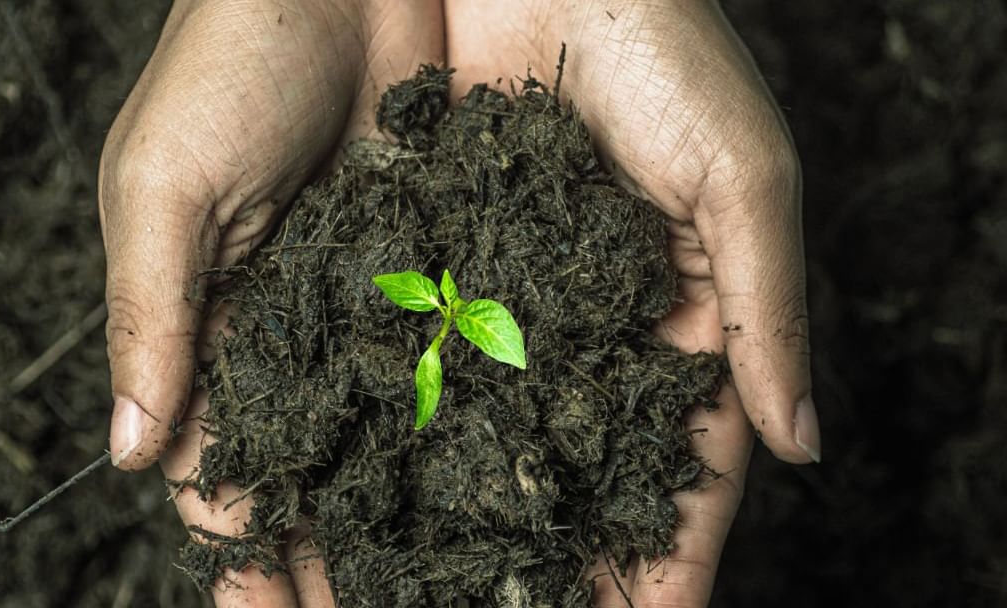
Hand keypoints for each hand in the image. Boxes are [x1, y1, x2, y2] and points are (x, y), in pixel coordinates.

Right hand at [98, 0, 441, 603]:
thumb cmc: (229, 56)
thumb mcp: (166, 185)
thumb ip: (151, 315)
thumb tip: (131, 452)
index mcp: (217, 321)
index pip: (224, 461)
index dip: (244, 547)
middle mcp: (302, 326)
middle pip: (319, 467)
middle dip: (339, 550)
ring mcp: (379, 300)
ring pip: (394, 428)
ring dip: (414, 504)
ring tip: (457, 578)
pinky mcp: (447, 259)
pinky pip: (460, 353)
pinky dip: (477, 417)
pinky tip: (508, 475)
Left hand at [445, 0, 818, 604]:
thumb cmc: (669, 49)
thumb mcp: (741, 177)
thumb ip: (766, 310)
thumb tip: (803, 443)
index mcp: (678, 313)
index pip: (683, 455)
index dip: (678, 546)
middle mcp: (592, 320)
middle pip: (585, 463)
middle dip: (570, 553)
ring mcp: (515, 297)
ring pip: (502, 430)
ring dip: (482, 512)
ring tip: (451, 594)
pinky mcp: (445, 258)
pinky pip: (430, 358)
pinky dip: (415, 427)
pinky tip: (390, 493)